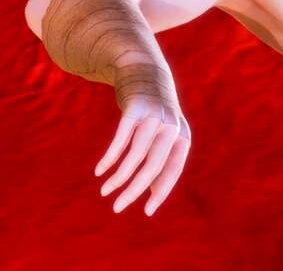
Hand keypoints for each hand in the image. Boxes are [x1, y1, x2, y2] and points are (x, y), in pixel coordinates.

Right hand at [95, 94, 191, 215]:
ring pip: (135, 155)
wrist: (145, 71)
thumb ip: (161, 160)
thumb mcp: (164, 134)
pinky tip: (100, 171)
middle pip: (153, 166)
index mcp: (182, 137)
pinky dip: (110, 157)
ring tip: (104, 191)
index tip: (146, 211)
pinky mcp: (134, 108)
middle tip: (117, 208)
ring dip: (118, 177)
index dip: (160, 192)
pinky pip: (121, 139)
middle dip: (134, 190)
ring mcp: (153, 116)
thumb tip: (152, 193)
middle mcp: (171, 127)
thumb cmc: (155, 113)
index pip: (173, 171)